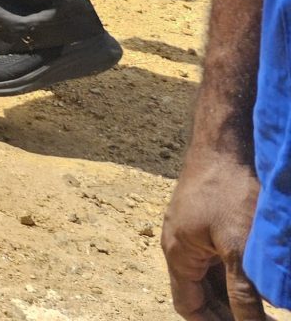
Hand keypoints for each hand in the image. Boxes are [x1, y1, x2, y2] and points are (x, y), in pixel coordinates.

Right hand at [164, 146, 267, 319]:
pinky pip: (218, 255)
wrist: (226, 142)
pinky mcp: (207, 217)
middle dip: (229, 312)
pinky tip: (261, 276)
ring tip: (269, 306)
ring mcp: (192, 229)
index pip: (188, 307)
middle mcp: (179, 244)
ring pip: (212, 275)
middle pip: (200, 293)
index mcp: (178, 254)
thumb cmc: (228, 190)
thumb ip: (243, 291)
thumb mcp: (238, 247)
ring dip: (235, 293)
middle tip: (262, 320)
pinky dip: (237, 272)